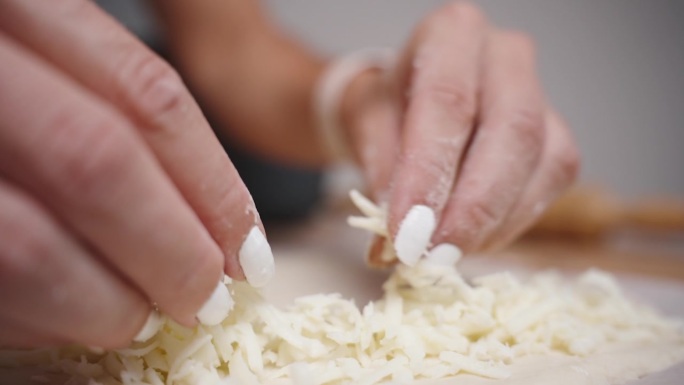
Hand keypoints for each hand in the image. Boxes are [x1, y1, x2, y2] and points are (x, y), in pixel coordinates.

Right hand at [0, 0, 272, 347]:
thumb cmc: (16, 86)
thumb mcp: (52, 58)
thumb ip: (126, 118)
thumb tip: (222, 229)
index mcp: (22, 11)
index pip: (147, 99)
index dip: (214, 187)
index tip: (248, 251)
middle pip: (98, 166)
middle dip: (171, 251)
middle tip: (206, 298)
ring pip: (29, 247)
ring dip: (106, 303)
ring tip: (141, 315)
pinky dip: (39, 319)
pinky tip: (72, 316)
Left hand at [342, 2, 579, 264]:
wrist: (414, 98)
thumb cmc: (392, 106)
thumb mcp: (369, 129)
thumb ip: (381, 181)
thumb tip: (391, 248)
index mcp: (452, 33)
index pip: (447, 102)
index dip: (430, 173)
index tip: (408, 232)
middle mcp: (505, 54)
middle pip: (512, 130)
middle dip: (473, 206)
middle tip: (434, 255)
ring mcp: (541, 92)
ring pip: (541, 161)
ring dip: (494, 221)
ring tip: (447, 253)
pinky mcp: (557, 134)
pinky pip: (551, 182)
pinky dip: (512, 221)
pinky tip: (476, 239)